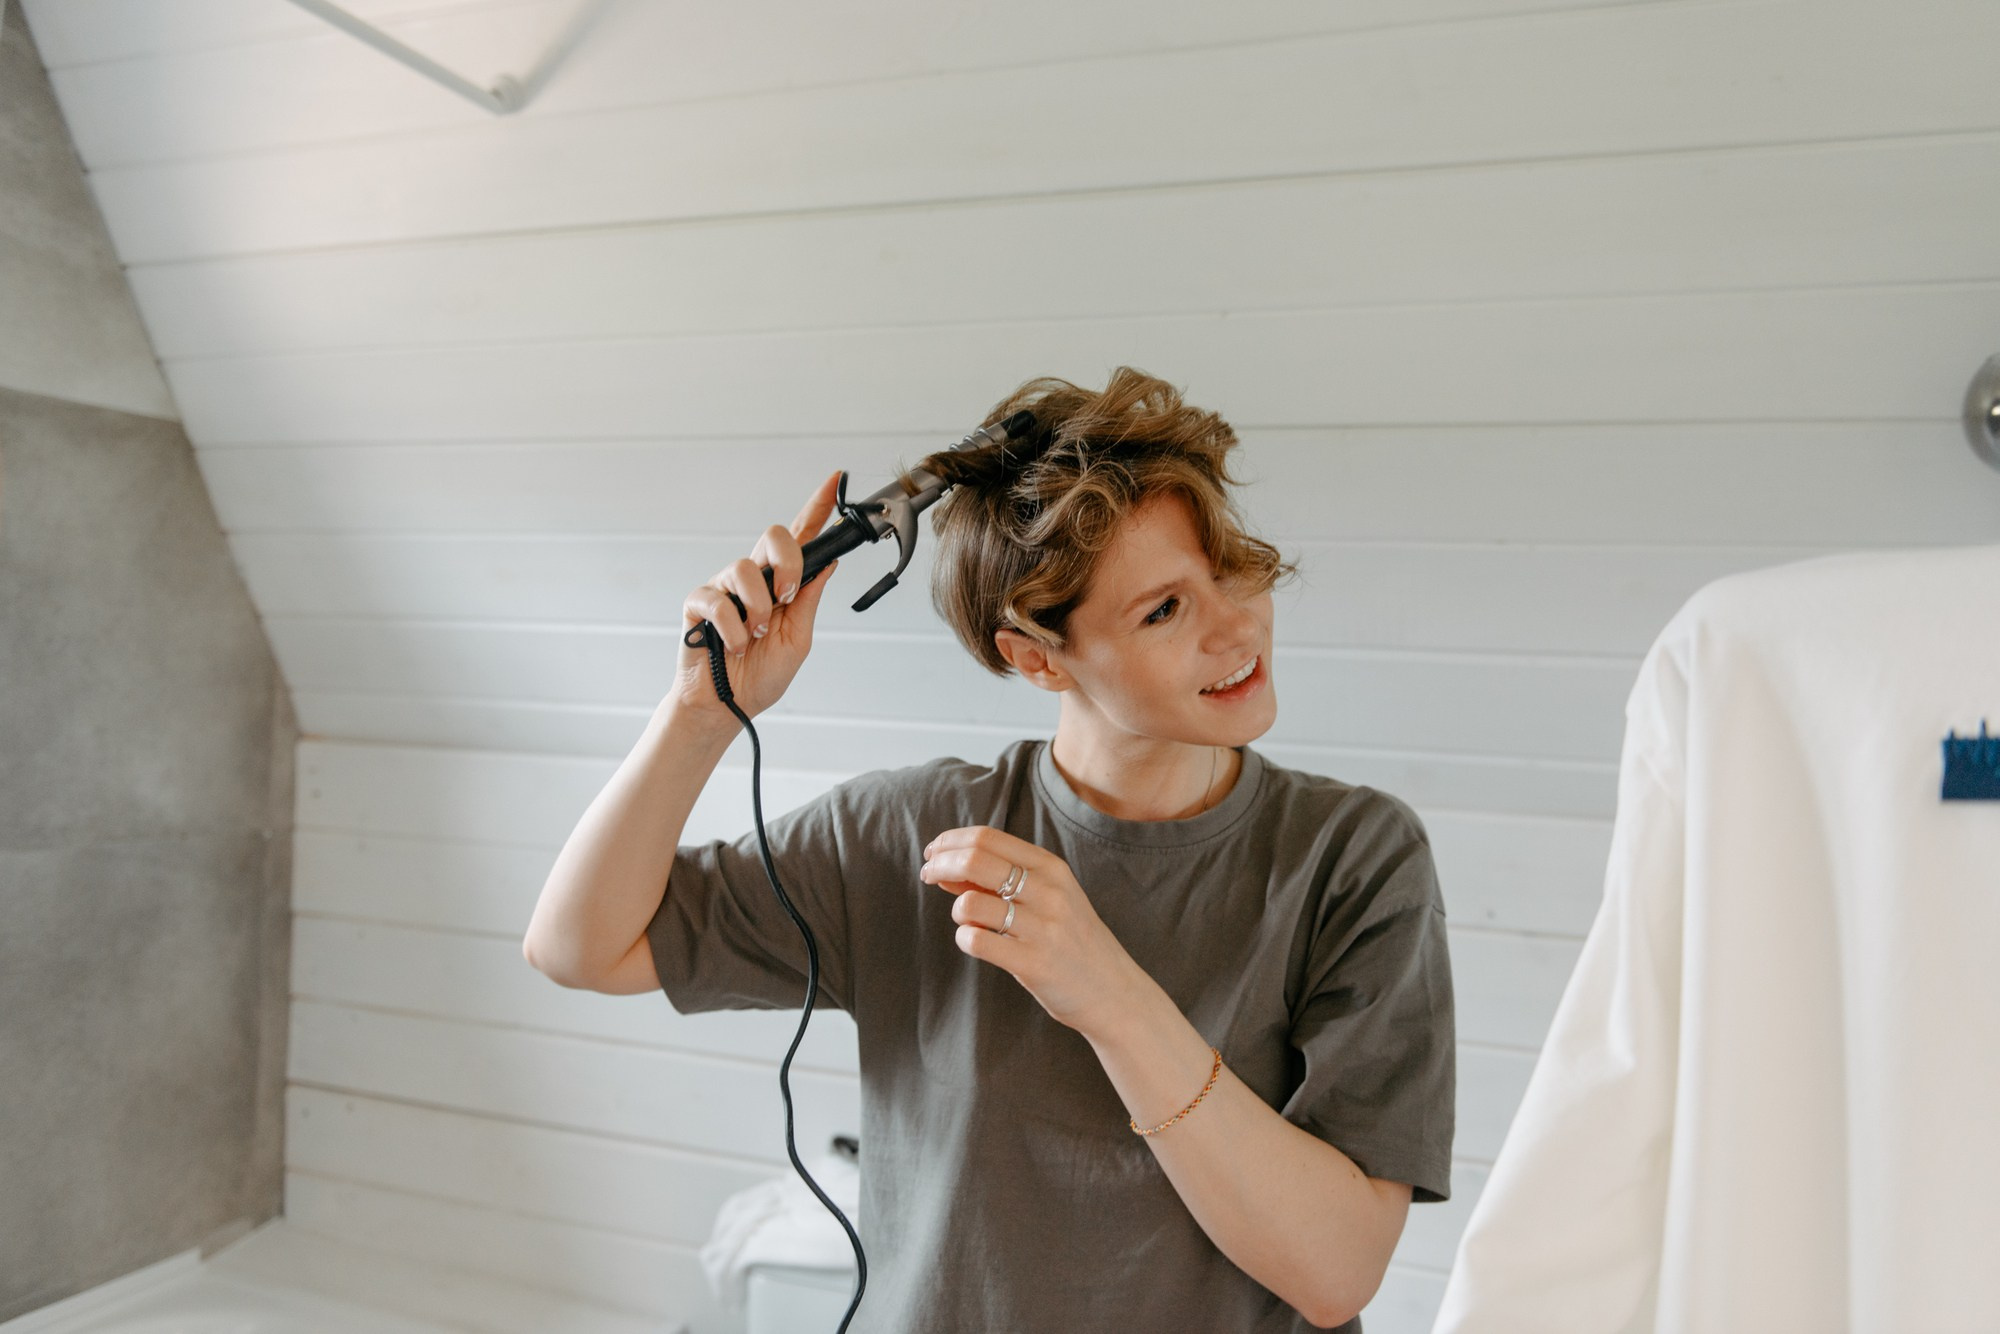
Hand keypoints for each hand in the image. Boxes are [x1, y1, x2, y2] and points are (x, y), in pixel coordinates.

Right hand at [668, 471, 841, 720]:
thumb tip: (829, 562)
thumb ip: (809, 600)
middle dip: (789, 563)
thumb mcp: (797, 639)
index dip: (817, 507)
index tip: (835, 478)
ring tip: (755, 635)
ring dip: (758, 608)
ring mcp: (724, 587)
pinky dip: (733, 628)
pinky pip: (717, 599)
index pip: (802, 538)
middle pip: (774, 536)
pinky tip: (734, 646)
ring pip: (746, 568)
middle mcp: (754, 578)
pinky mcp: (698, 602)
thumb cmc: (760, 675)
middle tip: (787, 598)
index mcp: (783, 584)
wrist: (729, 707)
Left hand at [919, 825, 1143, 1035]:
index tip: (933, 853)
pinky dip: (965, 939)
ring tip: (969, 921)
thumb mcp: (1046, 898)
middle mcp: (1049, 891)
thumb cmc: (1071, 939)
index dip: (950, 841)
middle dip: (940, 864)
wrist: (1112, 990)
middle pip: (975, 860)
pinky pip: (976, 941)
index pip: (987, 837)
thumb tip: (944, 866)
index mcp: (1051, 867)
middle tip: (928, 875)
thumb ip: (998, 880)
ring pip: (970, 903)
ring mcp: (1043, 927)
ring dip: (957, 910)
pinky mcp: (1033, 963)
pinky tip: (976, 942)